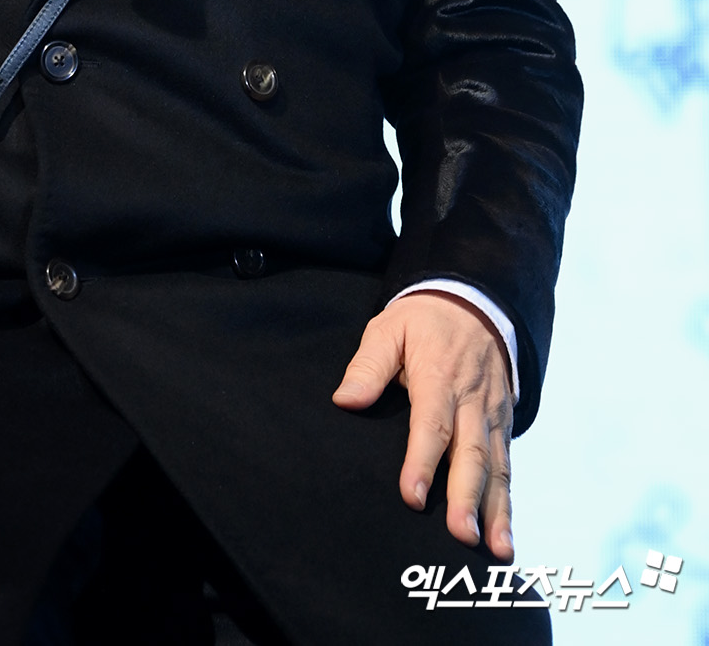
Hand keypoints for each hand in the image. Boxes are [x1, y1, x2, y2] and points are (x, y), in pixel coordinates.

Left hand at [332, 291, 514, 559]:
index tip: (411, 496)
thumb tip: (345, 399)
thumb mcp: (388, 327)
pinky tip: (505, 538)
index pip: (431, 422)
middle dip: (466, 496)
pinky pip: (506, 467)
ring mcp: (492, 415)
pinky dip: (507, 504)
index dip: (422, 460)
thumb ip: (368, 364)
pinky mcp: (503, 426)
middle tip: (460, 535)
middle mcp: (472, 400)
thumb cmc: (422, 322)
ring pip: (495, 466)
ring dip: (496, 510)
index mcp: (439, 375)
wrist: (473, 304)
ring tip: (495, 550)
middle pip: (470, 452)